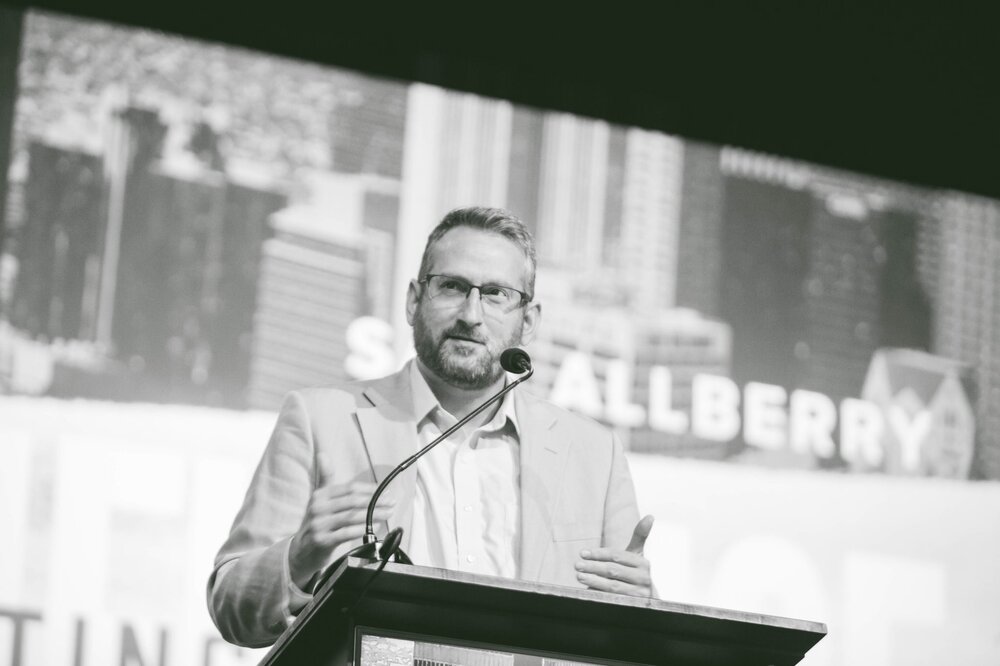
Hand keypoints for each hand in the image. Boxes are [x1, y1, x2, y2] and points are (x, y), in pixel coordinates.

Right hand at [288, 466, 393, 590]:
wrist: (300, 551)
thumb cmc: (316, 522)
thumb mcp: (318, 500)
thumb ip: (325, 478)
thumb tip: (323, 454)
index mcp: (319, 495)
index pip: (349, 488)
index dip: (369, 489)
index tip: (384, 491)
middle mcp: (317, 508)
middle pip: (353, 501)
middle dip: (375, 501)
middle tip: (391, 502)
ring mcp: (319, 525)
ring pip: (352, 517)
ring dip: (374, 515)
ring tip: (388, 513)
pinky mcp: (322, 541)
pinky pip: (346, 533)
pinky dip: (362, 530)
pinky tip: (375, 528)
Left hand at [575, 515, 653, 596]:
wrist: (651, 599)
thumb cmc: (639, 572)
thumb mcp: (639, 555)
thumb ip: (640, 536)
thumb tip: (650, 516)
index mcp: (643, 563)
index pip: (617, 556)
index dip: (599, 554)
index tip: (583, 553)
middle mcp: (643, 578)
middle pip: (613, 571)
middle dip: (594, 567)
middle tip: (577, 565)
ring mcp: (639, 594)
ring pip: (613, 586)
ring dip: (594, 581)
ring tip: (579, 576)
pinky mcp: (633, 607)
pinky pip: (613, 600)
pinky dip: (599, 595)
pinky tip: (587, 591)